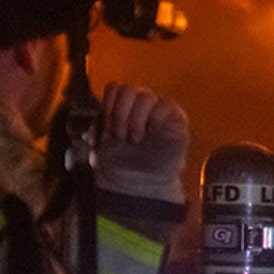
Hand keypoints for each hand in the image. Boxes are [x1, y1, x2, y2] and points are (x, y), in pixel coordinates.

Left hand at [97, 83, 188, 202]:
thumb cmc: (120, 164)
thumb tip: (98, 118)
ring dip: (135, 120)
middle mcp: (140, 104)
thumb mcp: (99, 144)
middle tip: (121, 136)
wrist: (139, 184)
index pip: (114, 88)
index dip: (108, 106)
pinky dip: (154, 118)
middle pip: (128, 89)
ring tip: (134, 140)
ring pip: (145, 96)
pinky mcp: (176, 119)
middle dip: (120, 114)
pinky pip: (165, 105)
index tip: (107, 129)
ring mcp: (158, 109)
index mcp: (122, 105)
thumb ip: (97, 126)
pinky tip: (150, 134)